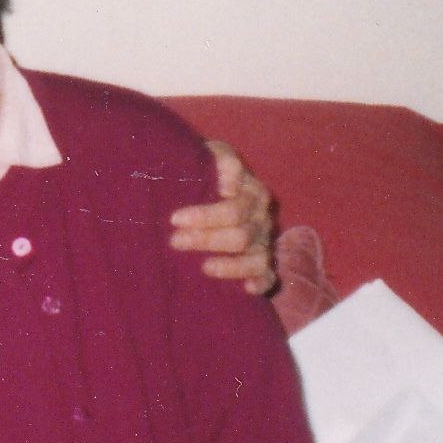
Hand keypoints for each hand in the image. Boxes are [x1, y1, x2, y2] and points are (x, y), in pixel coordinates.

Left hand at [169, 140, 275, 294]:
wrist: (203, 185)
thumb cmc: (203, 171)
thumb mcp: (208, 154)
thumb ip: (219, 158)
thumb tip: (230, 180)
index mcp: (253, 192)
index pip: (234, 209)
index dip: (205, 215)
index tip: (175, 218)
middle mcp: (261, 218)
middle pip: (241, 235)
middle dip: (206, 239)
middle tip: (174, 241)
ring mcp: (264, 242)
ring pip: (256, 259)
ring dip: (231, 265)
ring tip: (203, 267)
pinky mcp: (262, 263)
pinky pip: (269, 277)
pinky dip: (261, 283)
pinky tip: (247, 289)